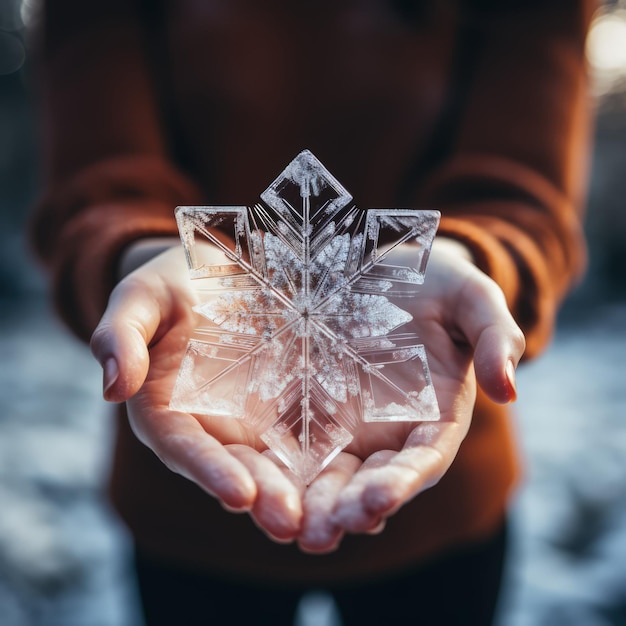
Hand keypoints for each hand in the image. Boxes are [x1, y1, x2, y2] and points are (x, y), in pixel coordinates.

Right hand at [90, 243, 304, 542]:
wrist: (216, 277)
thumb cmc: (170, 286)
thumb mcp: (141, 299)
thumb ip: (121, 336)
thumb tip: (113, 387)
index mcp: (167, 412)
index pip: (184, 448)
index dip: (209, 472)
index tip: (239, 494)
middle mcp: (210, 427)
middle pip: (236, 467)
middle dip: (263, 496)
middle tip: (291, 524)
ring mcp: (252, 420)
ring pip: (276, 462)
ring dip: (300, 492)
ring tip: (329, 517)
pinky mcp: (286, 406)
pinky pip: (309, 435)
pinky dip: (329, 460)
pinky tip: (357, 479)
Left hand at [297, 238, 524, 552]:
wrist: (388, 271)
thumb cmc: (438, 285)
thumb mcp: (471, 299)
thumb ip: (494, 337)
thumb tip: (508, 390)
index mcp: (434, 417)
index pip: (422, 460)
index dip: (402, 483)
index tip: (379, 500)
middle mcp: (389, 433)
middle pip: (369, 480)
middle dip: (347, 509)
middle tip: (321, 533)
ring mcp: (346, 423)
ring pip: (326, 473)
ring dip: (307, 502)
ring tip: (285, 526)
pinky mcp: (308, 407)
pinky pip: (289, 441)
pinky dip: (276, 466)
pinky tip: (254, 485)